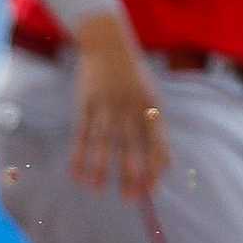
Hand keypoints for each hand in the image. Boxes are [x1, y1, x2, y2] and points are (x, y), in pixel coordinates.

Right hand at [68, 13, 169, 198]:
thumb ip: (157, 130)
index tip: (150, 192)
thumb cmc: (133, 78)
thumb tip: (166, 166)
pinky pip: (82, 133)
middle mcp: (130, 107)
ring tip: (96, 189)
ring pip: (104, 142)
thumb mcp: (151, 98)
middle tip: (128, 198)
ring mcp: (107, 105)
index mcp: (150, 108)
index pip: (156, 143)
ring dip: (100, 167)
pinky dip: (79, 154)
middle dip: (130, 174)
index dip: (154, 168)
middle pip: (131, 146)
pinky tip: (76, 173)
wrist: (108, 44)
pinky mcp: (86, 103)